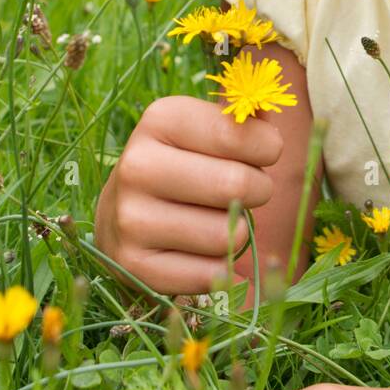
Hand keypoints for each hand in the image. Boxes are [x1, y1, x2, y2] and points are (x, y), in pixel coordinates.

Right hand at [94, 94, 281, 294]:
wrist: (121, 213)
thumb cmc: (183, 162)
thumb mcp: (206, 127)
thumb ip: (246, 119)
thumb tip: (268, 115)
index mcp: (160, 120)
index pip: (239, 134)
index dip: (266, 147)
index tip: (262, 153)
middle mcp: (138, 166)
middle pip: (237, 185)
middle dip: (258, 190)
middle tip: (244, 190)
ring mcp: (131, 219)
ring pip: (227, 235)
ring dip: (237, 231)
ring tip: (216, 218)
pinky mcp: (135, 267)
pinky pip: (211, 274)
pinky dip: (220, 266)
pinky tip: (200, 250)